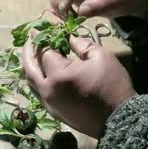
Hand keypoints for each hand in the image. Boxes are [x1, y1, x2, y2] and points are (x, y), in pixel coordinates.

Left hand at [22, 32, 136, 138]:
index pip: (44, 52)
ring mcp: (49, 104)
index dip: (41, 38)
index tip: (38, 28)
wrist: (119, 120)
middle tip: (30, 39)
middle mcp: (48, 90)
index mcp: (58, 75)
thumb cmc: (112, 86)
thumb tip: (66, 37)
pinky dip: (36, 79)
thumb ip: (80, 44)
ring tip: (33, 54)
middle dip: (28, 51)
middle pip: (29, 67)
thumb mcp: (100, 57)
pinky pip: (38, 92)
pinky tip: (42, 72)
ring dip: (30, 66)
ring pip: (30, 82)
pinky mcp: (53, 112)